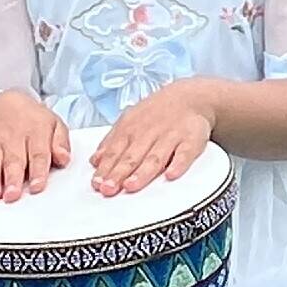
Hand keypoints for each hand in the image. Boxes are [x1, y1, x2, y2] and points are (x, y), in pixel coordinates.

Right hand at [0, 91, 71, 201]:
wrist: (5, 105)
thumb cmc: (33, 122)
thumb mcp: (54, 125)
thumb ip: (61, 143)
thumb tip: (64, 159)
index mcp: (35, 132)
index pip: (38, 154)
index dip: (38, 171)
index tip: (37, 187)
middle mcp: (13, 138)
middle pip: (13, 160)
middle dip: (12, 178)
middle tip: (12, 195)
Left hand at [88, 86, 217, 196]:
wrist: (189, 97)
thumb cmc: (156, 113)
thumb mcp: (129, 121)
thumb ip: (112, 141)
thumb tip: (95, 161)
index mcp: (131, 129)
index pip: (115, 151)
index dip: (105, 168)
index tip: (97, 183)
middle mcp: (149, 133)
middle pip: (132, 157)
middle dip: (119, 173)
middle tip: (108, 189)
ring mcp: (170, 137)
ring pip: (155, 157)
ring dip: (143, 172)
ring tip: (131, 186)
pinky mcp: (191, 140)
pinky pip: (185, 153)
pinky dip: (178, 164)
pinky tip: (171, 175)